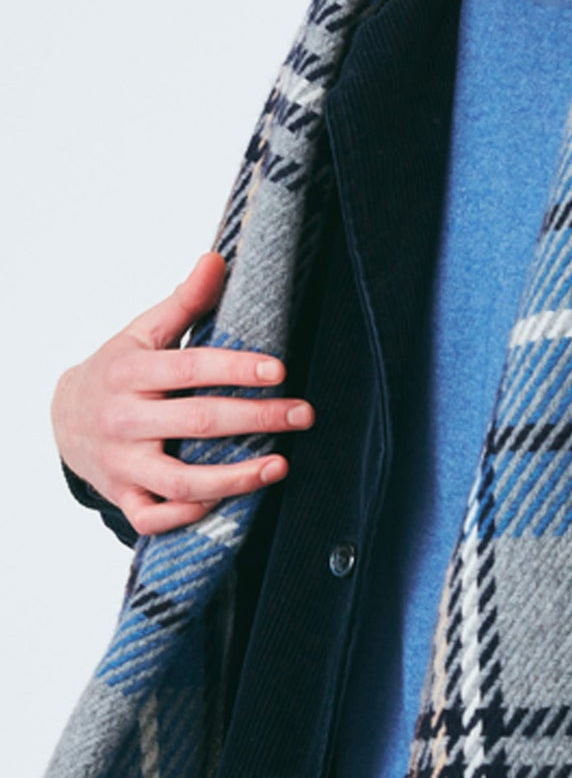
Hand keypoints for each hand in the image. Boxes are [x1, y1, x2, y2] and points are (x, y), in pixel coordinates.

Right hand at [51, 251, 312, 536]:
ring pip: (180, 481)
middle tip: (303, 414)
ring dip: (235, 478)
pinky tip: (228, 502)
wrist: (64, 420)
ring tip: (280, 466)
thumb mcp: (140, 333)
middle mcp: (124, 420)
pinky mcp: (123, 497)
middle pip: (197, 422)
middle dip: (256, 419)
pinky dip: (189, 515)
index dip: (235, 369)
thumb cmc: (117, 374)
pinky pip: (155, 517)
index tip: (279, 370)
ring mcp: (122, 464)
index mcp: (129, 373)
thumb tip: (216, 260)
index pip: (189, 368)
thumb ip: (183, 301)